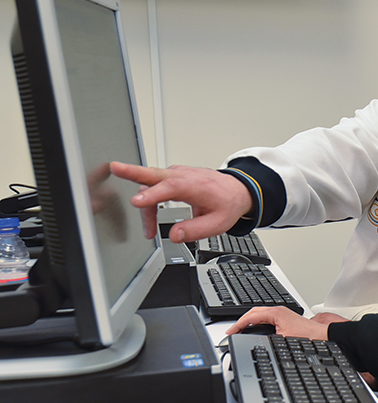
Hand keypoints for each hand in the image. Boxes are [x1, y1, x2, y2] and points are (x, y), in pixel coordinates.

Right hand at [109, 162, 252, 242]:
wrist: (237, 191)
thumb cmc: (227, 203)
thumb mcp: (218, 223)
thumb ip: (196, 230)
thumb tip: (175, 235)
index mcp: (195, 185)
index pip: (170, 188)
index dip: (152, 195)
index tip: (137, 202)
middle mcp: (183, 176)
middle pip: (153, 173)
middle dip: (132, 171)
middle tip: (115, 168)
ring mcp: (176, 174)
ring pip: (151, 184)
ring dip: (144, 204)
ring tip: (148, 230)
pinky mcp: (173, 177)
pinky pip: (155, 185)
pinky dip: (149, 199)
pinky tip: (149, 216)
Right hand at [225, 307, 345, 339]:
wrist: (323, 337)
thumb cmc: (308, 337)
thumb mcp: (282, 340)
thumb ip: (267, 339)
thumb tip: (255, 343)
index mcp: (276, 313)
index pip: (250, 316)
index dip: (238, 325)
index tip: (230, 332)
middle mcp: (279, 311)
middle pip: (254, 313)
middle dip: (241, 322)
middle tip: (233, 331)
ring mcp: (282, 315)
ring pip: (260, 315)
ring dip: (249, 322)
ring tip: (241, 331)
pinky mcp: (285, 320)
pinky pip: (266, 318)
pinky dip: (257, 323)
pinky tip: (256, 331)